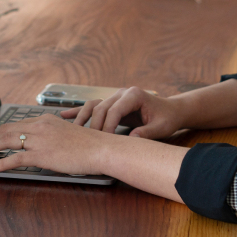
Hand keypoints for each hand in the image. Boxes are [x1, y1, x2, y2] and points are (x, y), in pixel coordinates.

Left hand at [0, 115, 113, 175]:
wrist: (101, 148)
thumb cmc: (89, 144)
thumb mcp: (66, 133)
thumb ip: (51, 136)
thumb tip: (40, 144)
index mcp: (45, 120)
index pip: (15, 124)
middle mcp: (40, 126)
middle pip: (6, 130)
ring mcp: (40, 140)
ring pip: (6, 141)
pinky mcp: (42, 154)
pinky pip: (16, 158)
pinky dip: (1, 162)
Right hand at [61, 86, 184, 139]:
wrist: (170, 110)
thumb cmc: (167, 118)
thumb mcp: (161, 127)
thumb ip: (147, 133)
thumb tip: (132, 140)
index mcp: (134, 95)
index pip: (114, 110)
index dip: (108, 126)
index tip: (104, 141)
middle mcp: (122, 93)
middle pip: (101, 108)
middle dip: (94, 125)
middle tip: (90, 143)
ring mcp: (115, 97)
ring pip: (93, 106)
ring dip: (82, 118)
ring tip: (71, 130)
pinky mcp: (112, 103)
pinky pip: (93, 106)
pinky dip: (79, 111)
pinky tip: (65, 115)